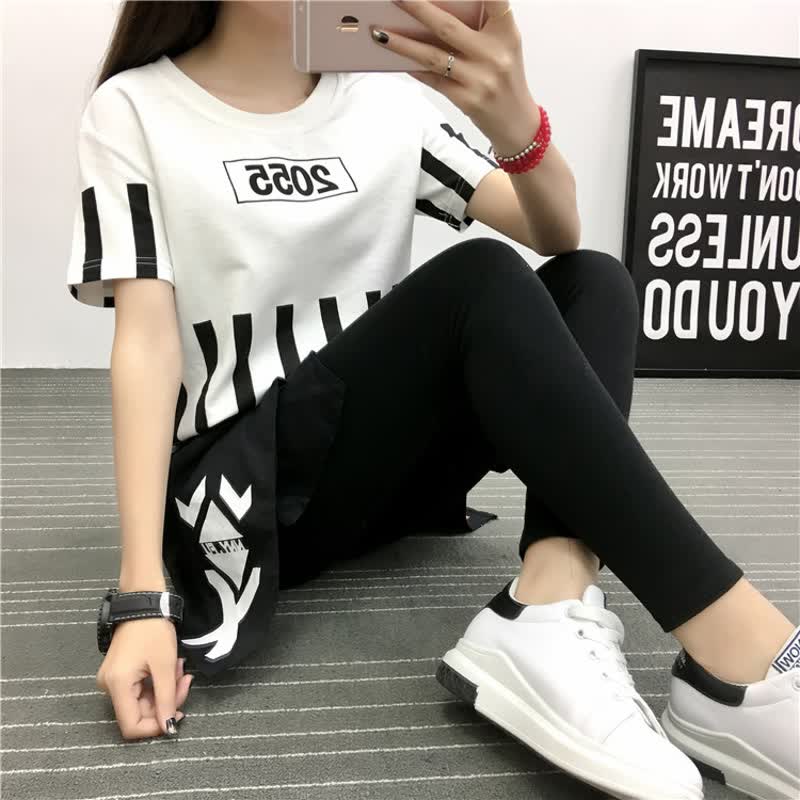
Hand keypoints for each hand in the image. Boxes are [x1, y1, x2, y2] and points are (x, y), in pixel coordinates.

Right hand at [96, 617, 193, 740]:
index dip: (155, 727)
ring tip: (179, 667)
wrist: (144, 603)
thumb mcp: (165, 666)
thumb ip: (167, 699)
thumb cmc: (153, 631)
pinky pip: (141, 689)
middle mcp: (109, 687)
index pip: (131, 727)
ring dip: (166, 689)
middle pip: (140, 712)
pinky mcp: (120, 674)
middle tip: (185, 680)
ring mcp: (113, 680)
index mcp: (116, 686)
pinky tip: (171, 667)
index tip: (178, 714)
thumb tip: (168, 728)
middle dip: (167, 700)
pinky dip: (159, 682)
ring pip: (144, 701)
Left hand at [371, 0, 540, 155]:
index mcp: (506, 33)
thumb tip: (436, 10)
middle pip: (447, 26)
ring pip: (433, 56)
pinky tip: (396, 59)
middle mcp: (494, 54)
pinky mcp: (466, 100)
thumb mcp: (505, 46)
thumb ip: (483, 25)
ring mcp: (479, 79)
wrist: (517, 123)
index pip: (496, 0)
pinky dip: (414, 68)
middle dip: (417, 8)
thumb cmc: (506, 78)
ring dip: (403, 44)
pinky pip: (433, 80)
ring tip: (380, 33)